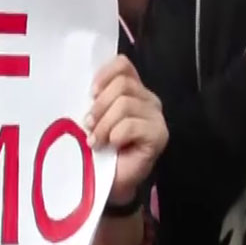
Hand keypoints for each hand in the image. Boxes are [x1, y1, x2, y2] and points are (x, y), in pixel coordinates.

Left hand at [84, 55, 165, 207]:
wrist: (110, 179)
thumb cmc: (99, 146)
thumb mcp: (93, 117)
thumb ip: (94, 99)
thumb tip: (86, 90)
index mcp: (131, 90)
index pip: (123, 64)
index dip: (104, 74)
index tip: (90, 93)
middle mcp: (147, 99)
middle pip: (122, 85)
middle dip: (99, 106)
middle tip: (88, 125)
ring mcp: (156, 117)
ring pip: (125, 104)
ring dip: (104, 124)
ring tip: (96, 140)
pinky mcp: (159, 135)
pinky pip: (132, 125)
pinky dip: (115, 135)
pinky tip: (110, 146)